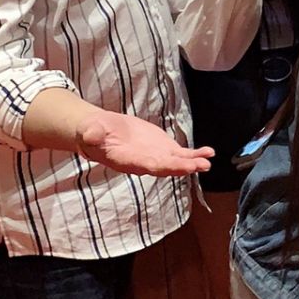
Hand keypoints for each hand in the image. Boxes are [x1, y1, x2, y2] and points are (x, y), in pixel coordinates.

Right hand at [76, 109, 212, 175]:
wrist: (102, 131)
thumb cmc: (94, 132)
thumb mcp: (90, 131)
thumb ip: (92, 135)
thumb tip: (90, 136)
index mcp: (127, 160)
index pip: (145, 166)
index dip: (162, 166)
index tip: (177, 166)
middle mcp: (144, 163)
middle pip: (165, 167)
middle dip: (182, 167)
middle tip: (199, 165)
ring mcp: (156, 157)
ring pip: (177, 162)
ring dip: (193, 162)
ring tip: (207, 160)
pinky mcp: (163, 149)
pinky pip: (181, 154)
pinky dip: (195, 154)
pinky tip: (209, 153)